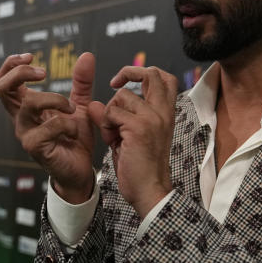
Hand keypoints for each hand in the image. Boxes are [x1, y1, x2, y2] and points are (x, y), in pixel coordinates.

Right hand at [0, 52, 104, 202]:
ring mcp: (25, 133)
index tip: (31, 57)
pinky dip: (68, 124)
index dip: (11, 65)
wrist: (81, 169)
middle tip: (43, 73)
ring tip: (72, 109)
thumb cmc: (74, 139)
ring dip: (56, 99)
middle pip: (2, 88)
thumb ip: (81, 82)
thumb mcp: (79, 105)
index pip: (4, 81)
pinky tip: (74, 132)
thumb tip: (87, 56)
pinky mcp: (35, 146)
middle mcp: (20, 118)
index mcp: (25, 107)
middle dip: (21, 73)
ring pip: (29, 103)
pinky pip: (50, 125)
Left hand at [99, 66, 177, 215]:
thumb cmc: (141, 168)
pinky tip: (113, 142)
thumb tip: (96, 105)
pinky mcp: (138, 127)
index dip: (144, 72)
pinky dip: (106, 126)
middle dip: (129, 72)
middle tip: (114, 83)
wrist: (149, 190)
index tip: (125, 81)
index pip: (164, 79)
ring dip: (109, 114)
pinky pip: (111, 113)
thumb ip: (118, 118)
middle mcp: (163, 112)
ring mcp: (152, 118)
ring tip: (114, 135)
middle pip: (152, 74)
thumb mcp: (130, 137)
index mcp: (166, 114)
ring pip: (121, 96)